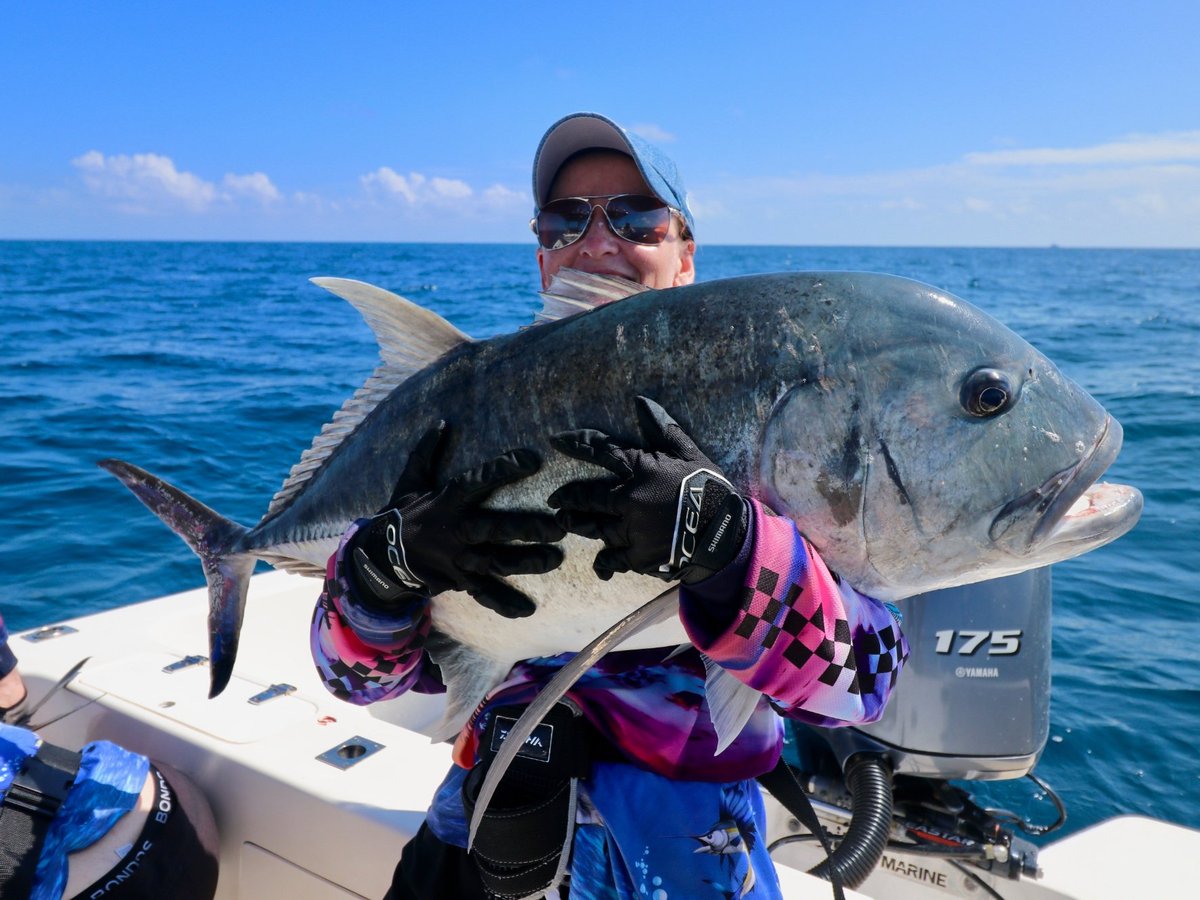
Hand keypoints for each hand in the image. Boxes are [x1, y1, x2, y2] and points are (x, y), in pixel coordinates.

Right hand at [350, 422, 565, 617]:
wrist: (381, 557)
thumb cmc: (404, 513)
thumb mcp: (411, 480)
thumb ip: (426, 452)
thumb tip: (441, 422)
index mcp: (447, 501)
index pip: (476, 481)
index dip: (502, 469)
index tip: (532, 459)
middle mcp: (455, 530)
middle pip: (494, 528)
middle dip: (525, 528)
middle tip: (557, 526)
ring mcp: (458, 559)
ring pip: (496, 561)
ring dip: (526, 562)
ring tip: (554, 559)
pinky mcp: (458, 581)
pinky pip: (483, 593)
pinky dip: (504, 603)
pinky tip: (527, 611)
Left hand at [547, 396, 748, 582]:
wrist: (725, 533)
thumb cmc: (709, 488)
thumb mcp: (690, 454)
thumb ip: (663, 429)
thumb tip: (640, 401)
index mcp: (641, 469)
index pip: (601, 451)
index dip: (577, 443)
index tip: (556, 440)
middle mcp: (629, 498)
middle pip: (587, 496)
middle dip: (568, 497)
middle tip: (554, 499)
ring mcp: (631, 529)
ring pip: (594, 526)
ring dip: (576, 524)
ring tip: (564, 523)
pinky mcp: (638, 556)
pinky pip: (613, 558)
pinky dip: (604, 562)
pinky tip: (598, 565)